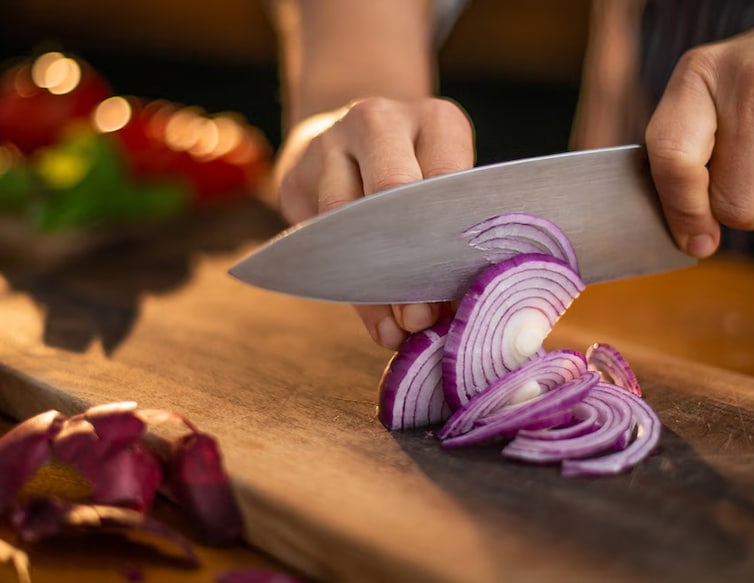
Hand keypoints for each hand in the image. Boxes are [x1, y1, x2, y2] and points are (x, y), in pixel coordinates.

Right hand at [272, 96, 474, 348]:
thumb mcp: (447, 187)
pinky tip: (374, 321)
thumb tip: (456, 313)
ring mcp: (329, 143)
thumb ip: (452, 237)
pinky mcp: (294, 176)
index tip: (459, 292)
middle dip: (409, 260)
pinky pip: (319, 240)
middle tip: (422, 317)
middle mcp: (380, 121)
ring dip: (375, 285)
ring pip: (346, 219)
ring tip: (398, 330)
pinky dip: (347, 289)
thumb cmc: (417, 174)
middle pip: (392, 189)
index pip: (447, 179)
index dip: (453, 239)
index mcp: (435, 120)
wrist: (349, 137)